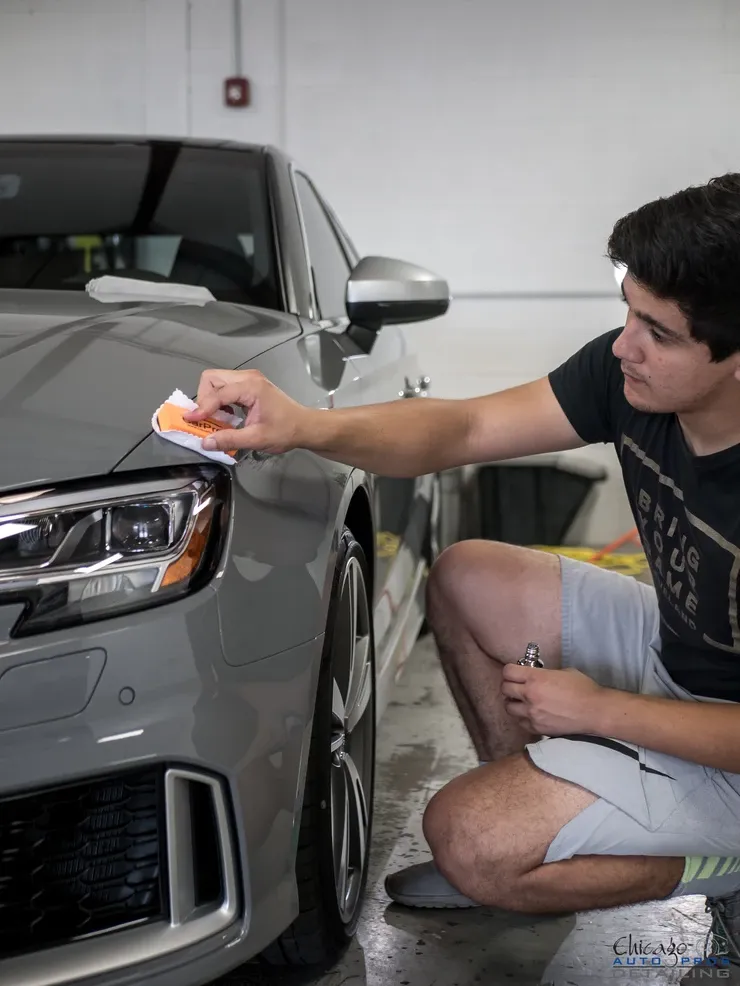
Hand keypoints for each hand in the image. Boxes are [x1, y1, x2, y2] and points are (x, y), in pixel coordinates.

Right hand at [183, 369, 307, 454]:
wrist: (304, 426)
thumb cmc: (285, 431)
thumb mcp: (257, 439)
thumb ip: (229, 439)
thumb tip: (205, 442)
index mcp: (251, 387)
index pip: (218, 393)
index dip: (202, 407)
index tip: (190, 420)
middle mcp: (248, 378)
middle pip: (212, 378)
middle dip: (203, 398)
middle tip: (205, 419)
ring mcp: (248, 379)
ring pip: (216, 381)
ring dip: (210, 399)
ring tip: (215, 419)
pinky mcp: (249, 385)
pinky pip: (225, 387)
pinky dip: (219, 400)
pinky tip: (226, 415)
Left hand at [500, 664, 606, 735]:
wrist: (595, 711)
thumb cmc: (583, 688)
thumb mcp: (562, 672)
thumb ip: (544, 674)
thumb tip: (535, 676)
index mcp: (536, 678)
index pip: (508, 672)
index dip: (510, 671)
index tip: (514, 672)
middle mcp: (530, 696)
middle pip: (504, 689)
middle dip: (509, 685)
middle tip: (516, 686)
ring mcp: (532, 714)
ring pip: (508, 707)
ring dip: (513, 702)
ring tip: (521, 701)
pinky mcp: (537, 728)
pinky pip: (520, 722)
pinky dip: (521, 717)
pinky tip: (530, 713)